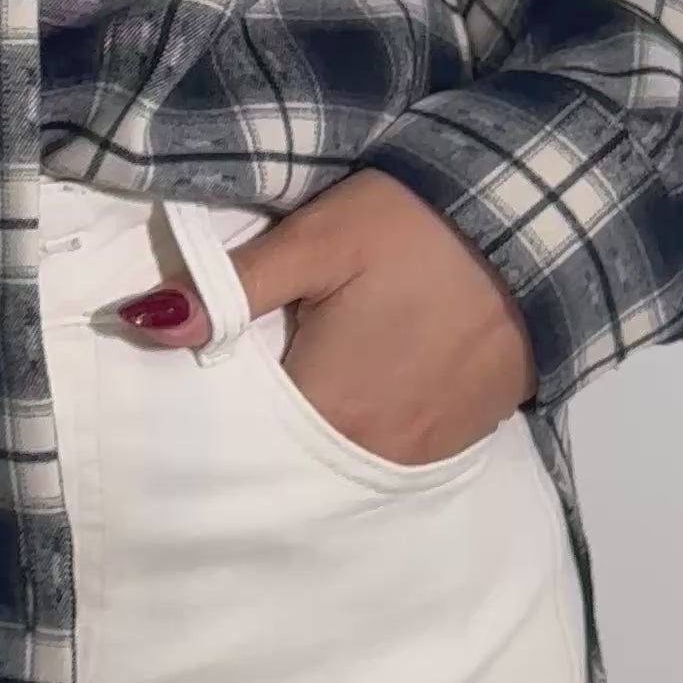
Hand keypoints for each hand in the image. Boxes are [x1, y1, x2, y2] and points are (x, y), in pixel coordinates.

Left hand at [114, 168, 536, 463]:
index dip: (206, 406)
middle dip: (253, 423)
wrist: (542, 228)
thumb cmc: (418, 228)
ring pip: (337, 453)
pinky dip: (356, 424)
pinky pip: (385, 447)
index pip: (239, 433)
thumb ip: (232, 287)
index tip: (175, 380)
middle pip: (289, 453)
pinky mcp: (459, 438)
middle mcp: (373, 453)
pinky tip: (344, 382)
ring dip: (307, 425)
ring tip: (283, 373)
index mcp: (329, 410)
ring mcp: (422, 452)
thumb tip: (141, 323)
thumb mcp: (319, 240)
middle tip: (226, 371)